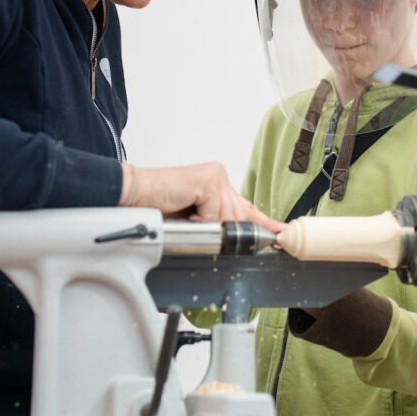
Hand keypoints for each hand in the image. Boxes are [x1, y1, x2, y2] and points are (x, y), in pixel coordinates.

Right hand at [120, 162, 282, 232]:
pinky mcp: (208, 180)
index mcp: (218, 186)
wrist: (133, 198)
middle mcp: (220, 177)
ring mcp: (215, 176)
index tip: (282, 231)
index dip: (263, 222)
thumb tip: (237, 239)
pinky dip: (200, 218)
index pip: (246, 207)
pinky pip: (215, 213)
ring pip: (228, 218)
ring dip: (206, 226)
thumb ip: (217, 224)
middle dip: (223, 230)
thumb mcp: (195, 221)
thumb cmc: (158, 211)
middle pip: (238, 217)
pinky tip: (185, 209)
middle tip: (195, 225)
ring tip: (184, 217)